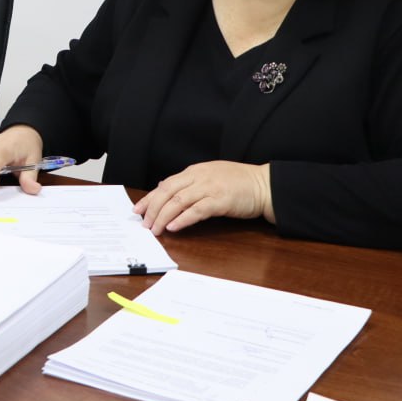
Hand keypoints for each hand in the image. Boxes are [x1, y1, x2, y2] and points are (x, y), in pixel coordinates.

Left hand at [132, 161, 273, 234]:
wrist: (263, 185)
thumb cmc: (238, 183)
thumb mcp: (209, 177)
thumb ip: (189, 183)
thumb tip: (166, 189)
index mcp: (194, 171)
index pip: (165, 184)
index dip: (149, 198)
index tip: (137, 210)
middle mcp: (199, 177)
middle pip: (167, 192)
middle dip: (152, 209)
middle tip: (143, 223)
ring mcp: (210, 188)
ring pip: (178, 201)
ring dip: (163, 216)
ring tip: (154, 229)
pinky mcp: (221, 200)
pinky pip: (197, 210)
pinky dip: (183, 219)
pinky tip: (173, 227)